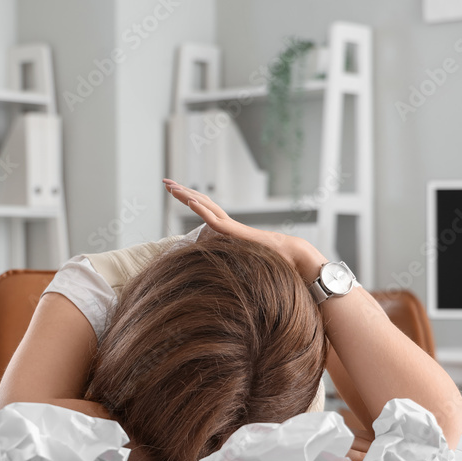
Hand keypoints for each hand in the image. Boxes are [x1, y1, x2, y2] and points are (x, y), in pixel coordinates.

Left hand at [163, 179, 325, 280]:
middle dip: (183, 191)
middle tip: (166, 182)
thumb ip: (235, 264)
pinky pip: (216, 220)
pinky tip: (190, 202)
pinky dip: (203, 210)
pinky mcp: (237, 233)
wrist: (295, 258)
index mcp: (228, 229)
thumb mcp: (246, 263)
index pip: (206, 210)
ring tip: (171, 187)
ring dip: (187, 196)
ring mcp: (232, 227)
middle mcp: (228, 224)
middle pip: (202, 202)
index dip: (191, 200)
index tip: (175, 192)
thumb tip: (225, 278)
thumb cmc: (276, 263)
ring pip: (206, 207)